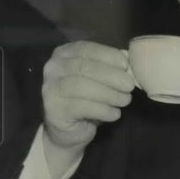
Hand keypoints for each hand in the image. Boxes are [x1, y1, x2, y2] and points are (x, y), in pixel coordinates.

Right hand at [41, 41, 135, 176]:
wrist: (70, 129)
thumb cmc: (88, 99)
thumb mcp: (101, 79)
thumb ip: (112, 66)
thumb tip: (129, 58)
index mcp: (64, 54)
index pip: (86, 49)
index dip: (108, 55)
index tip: (126, 66)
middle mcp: (53, 68)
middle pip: (84, 67)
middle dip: (111, 76)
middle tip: (129, 86)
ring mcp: (50, 88)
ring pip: (82, 86)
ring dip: (109, 94)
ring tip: (125, 100)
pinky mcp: (53, 109)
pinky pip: (81, 107)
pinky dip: (103, 110)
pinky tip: (115, 114)